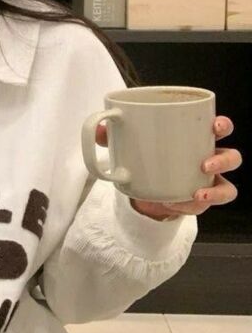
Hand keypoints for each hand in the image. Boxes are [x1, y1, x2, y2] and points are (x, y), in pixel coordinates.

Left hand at [95, 116, 242, 218]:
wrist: (145, 187)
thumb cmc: (147, 156)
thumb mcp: (130, 143)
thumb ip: (114, 135)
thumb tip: (101, 129)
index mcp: (197, 137)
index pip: (219, 127)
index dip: (223, 125)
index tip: (214, 124)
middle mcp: (208, 159)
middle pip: (232, 157)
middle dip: (224, 159)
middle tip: (205, 163)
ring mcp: (207, 183)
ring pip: (228, 187)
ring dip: (217, 189)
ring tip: (197, 191)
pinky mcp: (198, 202)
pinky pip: (204, 207)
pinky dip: (191, 207)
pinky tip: (174, 204)